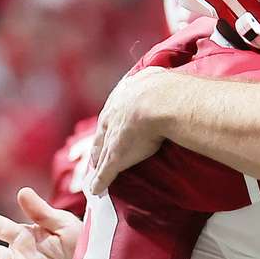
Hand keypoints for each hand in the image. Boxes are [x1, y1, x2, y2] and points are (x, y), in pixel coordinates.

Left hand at [90, 66, 166, 193]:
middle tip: (95, 155)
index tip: (109, 131)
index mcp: (122, 100)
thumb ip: (158, 78)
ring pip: (100, 152)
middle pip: (102, 134)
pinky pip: (105, 171)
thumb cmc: (163, 89)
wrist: (159, 102)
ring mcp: (113, 138)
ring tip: (93, 174)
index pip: (112, 115)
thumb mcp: (156, 77)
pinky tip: (96, 190)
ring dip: (96, 163)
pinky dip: (100, 181)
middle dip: (98, 144)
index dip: (109, 125)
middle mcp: (113, 117)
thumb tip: (166, 68)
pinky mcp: (115, 156)